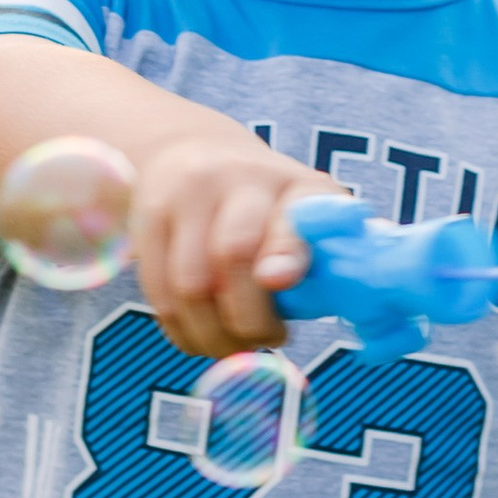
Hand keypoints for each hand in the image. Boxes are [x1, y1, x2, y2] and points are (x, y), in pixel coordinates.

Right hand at [131, 134, 315, 361]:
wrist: (197, 153)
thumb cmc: (271, 205)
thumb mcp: (309, 217)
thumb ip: (326, 257)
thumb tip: (351, 299)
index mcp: (291, 184)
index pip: (287, 218)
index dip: (284, 251)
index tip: (279, 283)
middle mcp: (235, 180)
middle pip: (231, 254)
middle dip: (248, 318)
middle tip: (267, 339)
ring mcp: (184, 198)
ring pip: (189, 285)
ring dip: (213, 334)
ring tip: (234, 344)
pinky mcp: (146, 222)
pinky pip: (158, 294)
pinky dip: (182, 330)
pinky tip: (203, 336)